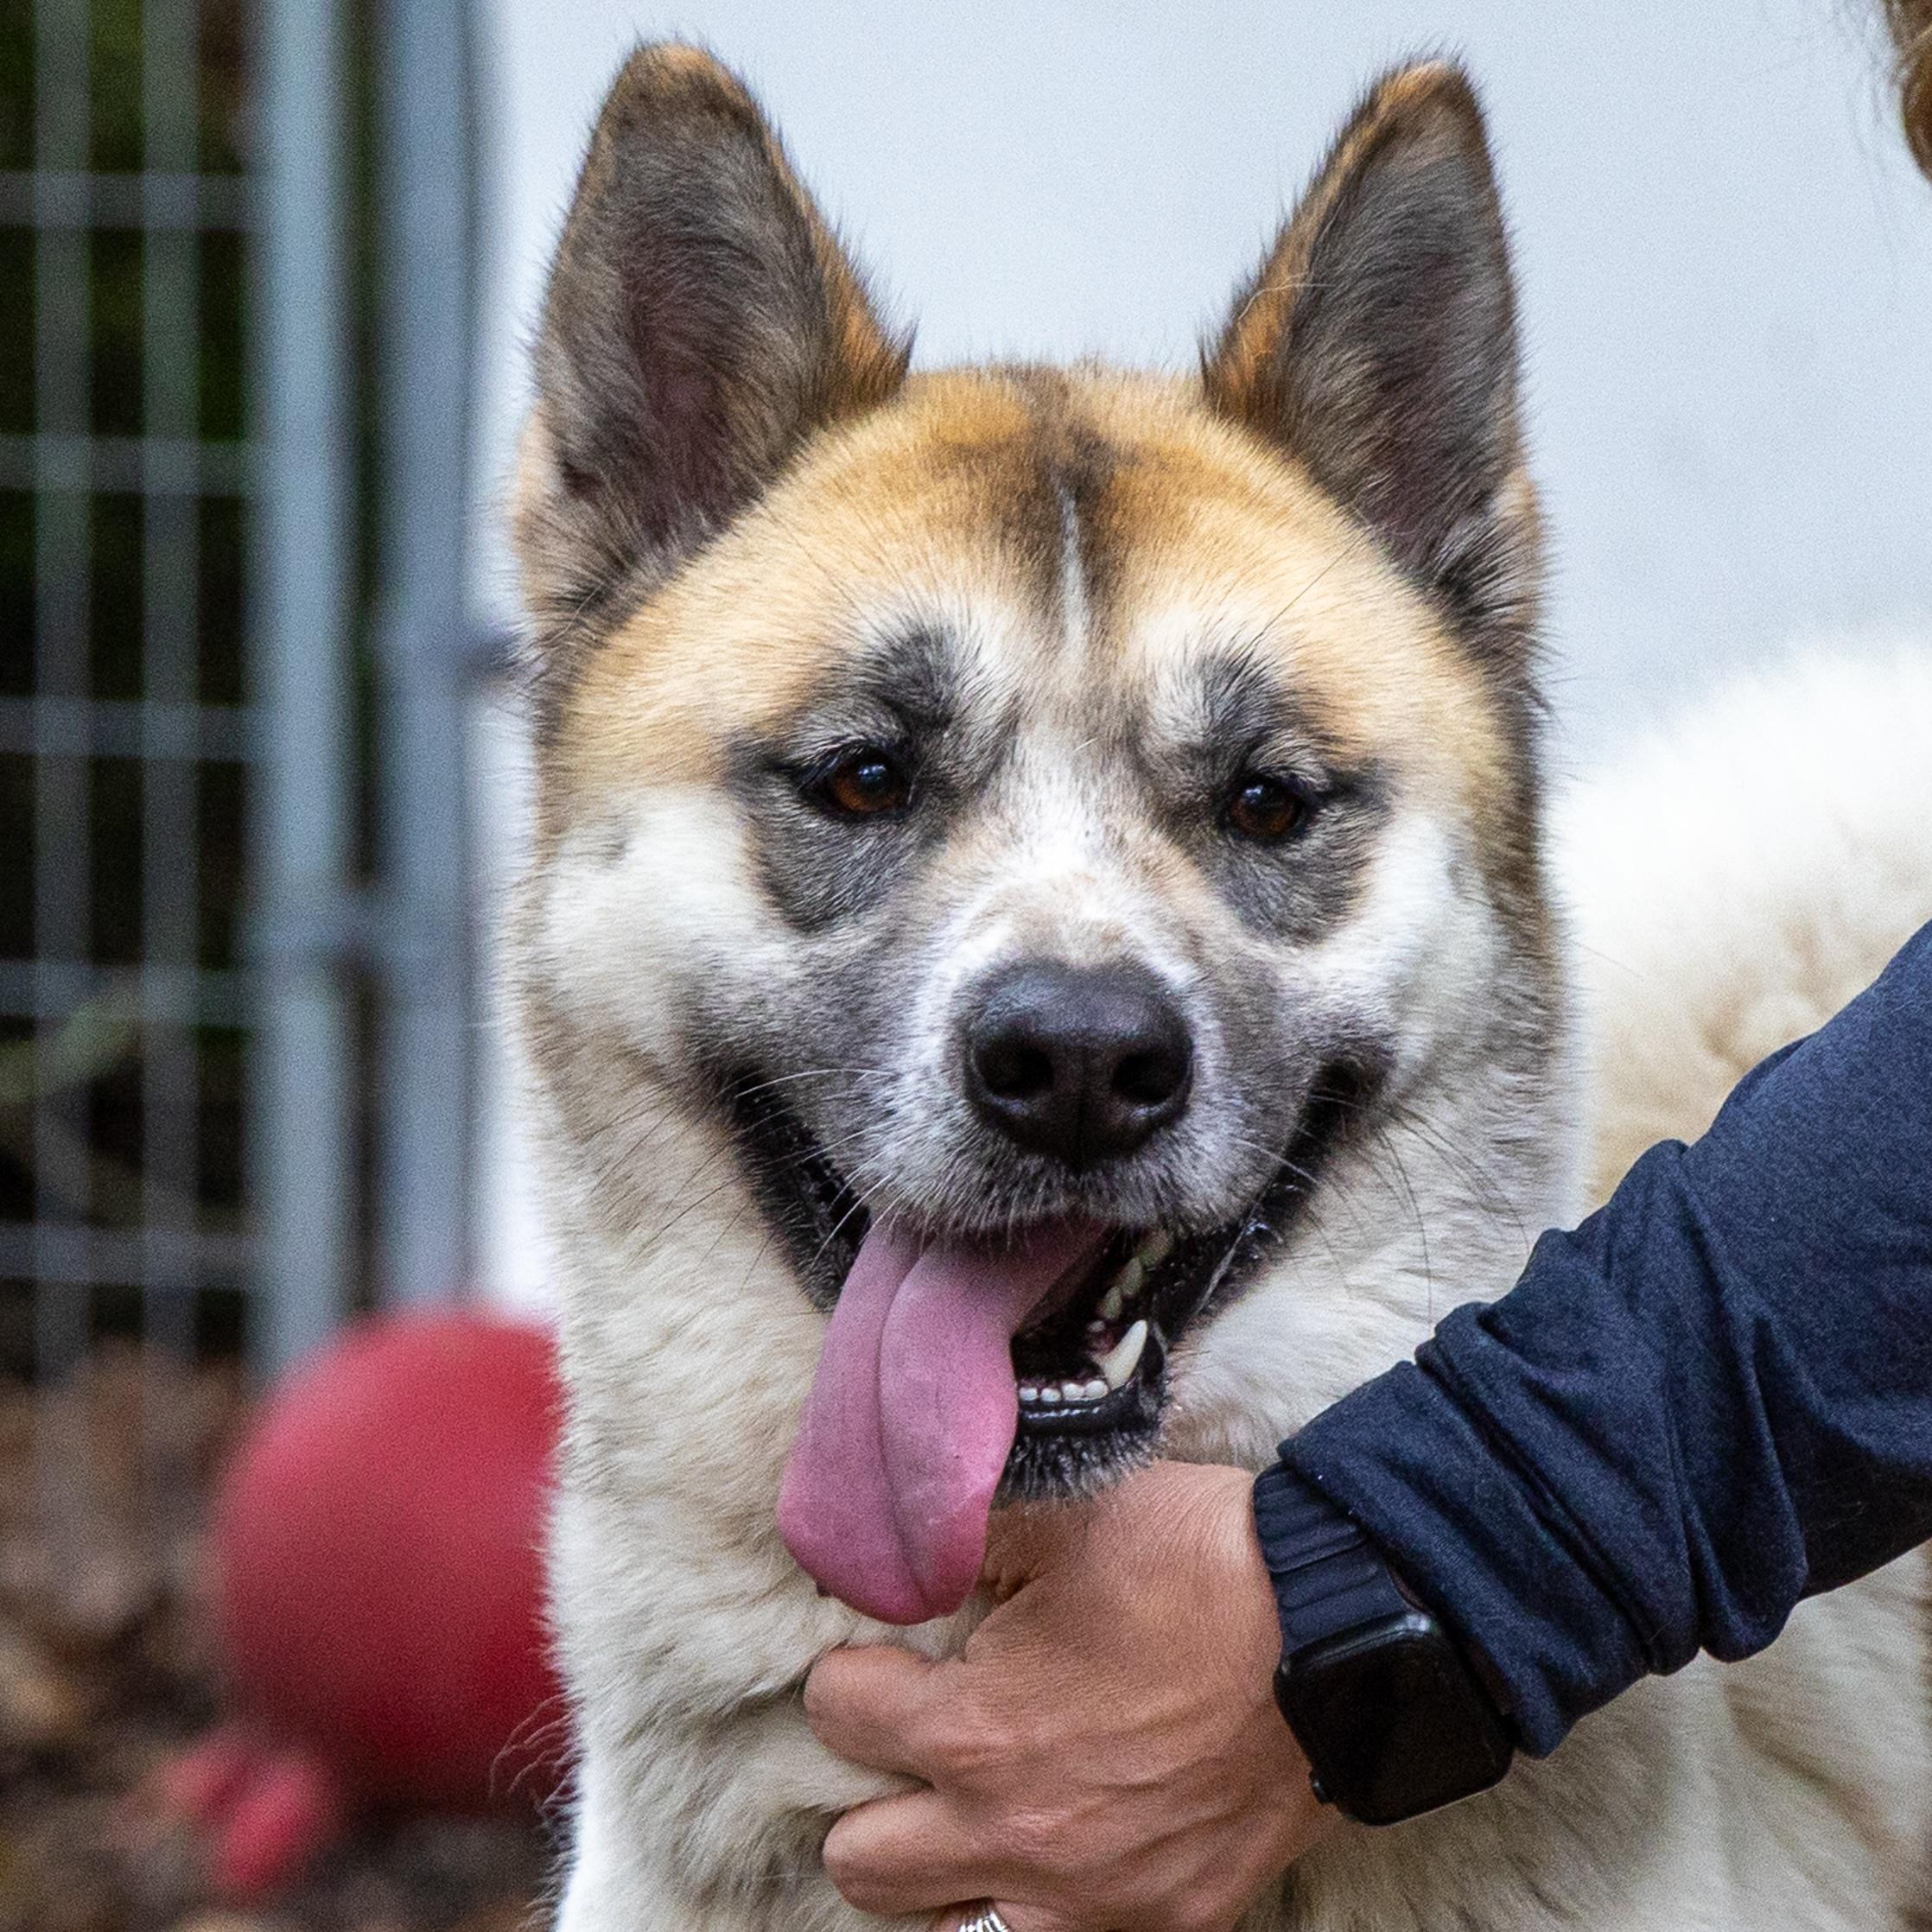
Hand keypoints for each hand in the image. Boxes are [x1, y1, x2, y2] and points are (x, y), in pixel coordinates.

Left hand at [804, 1461, 1334, 1931]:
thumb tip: (907, 1547)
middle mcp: (1015, 1837)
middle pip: (859, 1861)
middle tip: (918, 1746)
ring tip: (974, 1815)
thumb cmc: (1196, 1566)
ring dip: (943, 1873)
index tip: (884, 1657)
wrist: (1338, 1629)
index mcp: (974, 1731)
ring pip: (948, 1931)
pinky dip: (1045, 1903)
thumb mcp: (1063, 1518)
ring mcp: (1091, 1899)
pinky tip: (1068, 1848)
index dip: (853, 1673)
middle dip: (872, 1793)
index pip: (838, 1715)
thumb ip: (965, 1540)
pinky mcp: (1166, 1924)